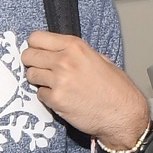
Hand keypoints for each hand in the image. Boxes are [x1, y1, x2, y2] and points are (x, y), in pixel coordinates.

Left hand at [21, 32, 150, 152]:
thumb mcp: (101, 60)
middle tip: (43, 69)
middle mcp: (65, 60)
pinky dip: (48, 97)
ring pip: (31, 75)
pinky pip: (39, 94)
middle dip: (33, 62)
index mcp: (76, 46)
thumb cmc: (117, 89)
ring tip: (55, 85)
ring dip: (39, 80)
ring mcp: (59, 81)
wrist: (123, 115)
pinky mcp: (56, 100)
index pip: (36, 38)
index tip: (39, 52)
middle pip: (28, 55)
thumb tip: (60, 51)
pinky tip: (63, 98)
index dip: (36, 46)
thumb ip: (77, 53)